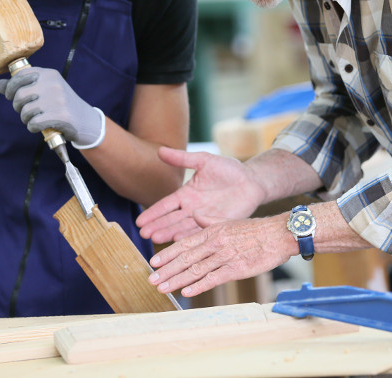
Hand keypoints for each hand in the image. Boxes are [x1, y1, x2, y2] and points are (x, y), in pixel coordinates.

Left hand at [0, 66, 105, 147]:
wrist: (85, 120)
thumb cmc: (59, 104)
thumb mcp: (44, 90)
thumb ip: (21, 86)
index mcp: (48, 74)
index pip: (19, 76)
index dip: (10, 88)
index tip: (11, 96)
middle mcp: (53, 84)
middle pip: (19, 95)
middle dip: (18, 107)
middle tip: (25, 111)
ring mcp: (57, 99)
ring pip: (25, 111)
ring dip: (26, 119)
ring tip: (34, 119)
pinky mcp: (60, 116)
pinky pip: (33, 123)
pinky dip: (32, 127)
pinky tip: (39, 127)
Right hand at [137, 147, 272, 242]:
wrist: (252, 180)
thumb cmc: (229, 169)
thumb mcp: (204, 160)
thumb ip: (183, 157)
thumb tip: (160, 150)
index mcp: (186, 195)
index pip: (165, 206)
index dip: (153, 213)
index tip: (139, 221)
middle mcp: (192, 210)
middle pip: (171, 220)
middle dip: (157, 227)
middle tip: (143, 234)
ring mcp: (205, 219)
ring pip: (183, 228)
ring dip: (169, 234)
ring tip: (156, 239)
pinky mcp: (218, 225)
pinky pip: (202, 231)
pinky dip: (190, 236)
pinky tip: (179, 240)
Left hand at [146, 216, 294, 296]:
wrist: (278, 234)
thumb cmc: (256, 229)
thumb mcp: (230, 220)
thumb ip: (209, 220)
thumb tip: (195, 215)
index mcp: (212, 231)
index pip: (184, 243)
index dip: (168, 254)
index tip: (154, 263)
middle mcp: (216, 243)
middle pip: (186, 258)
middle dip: (167, 270)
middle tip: (152, 279)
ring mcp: (225, 256)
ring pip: (196, 269)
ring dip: (177, 280)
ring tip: (163, 288)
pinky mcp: (237, 268)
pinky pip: (214, 278)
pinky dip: (199, 285)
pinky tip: (187, 291)